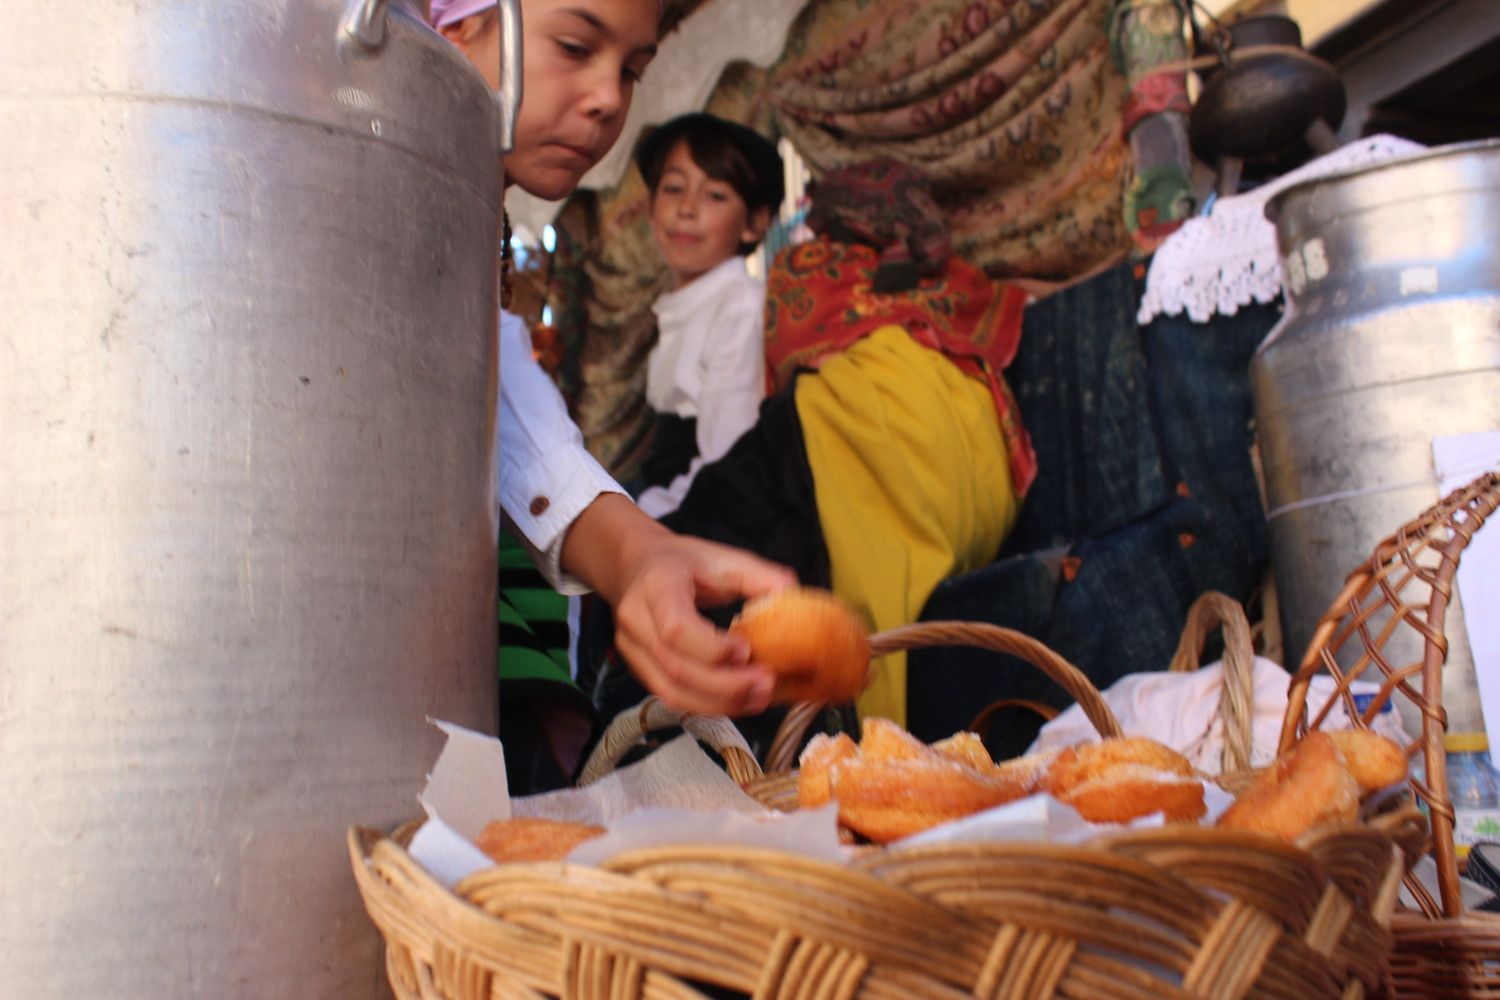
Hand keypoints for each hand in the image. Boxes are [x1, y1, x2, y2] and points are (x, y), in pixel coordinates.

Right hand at [560, 495, 795, 715]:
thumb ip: (760, 576)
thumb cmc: (682, 561)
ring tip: (758, 698)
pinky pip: (670, 696)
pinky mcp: (639, 667)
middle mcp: (636, 619)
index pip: (676, 627)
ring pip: (671, 691)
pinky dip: (706, 705)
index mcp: (656, 585)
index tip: (747, 651)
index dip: (712, 648)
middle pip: (676, 667)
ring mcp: (632, 647)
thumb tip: (792, 597)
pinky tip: (737, 701)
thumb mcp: (722, 556)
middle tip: (766, 684)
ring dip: (718, 703)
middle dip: (725, 685)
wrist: (638, 564)